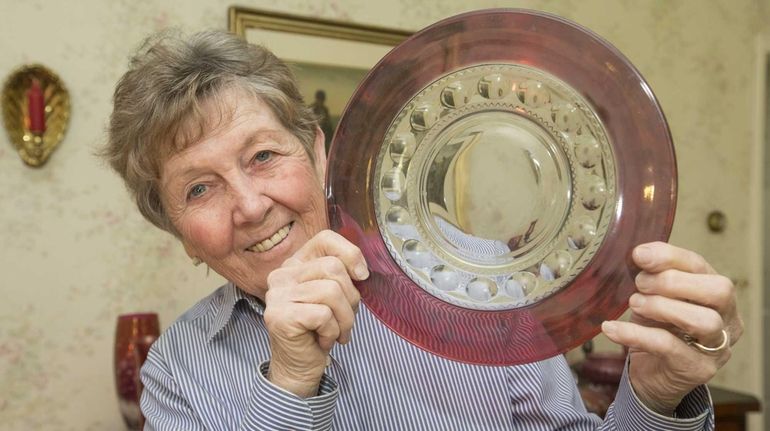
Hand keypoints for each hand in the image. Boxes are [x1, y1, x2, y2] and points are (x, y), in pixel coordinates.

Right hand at [263, 230, 367, 397]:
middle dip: (351, 297)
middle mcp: (282, 275)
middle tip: (345, 318)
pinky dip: (332, 331)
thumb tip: (362, 270)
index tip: (361, 276)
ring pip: (331, 291)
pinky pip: (323, 315)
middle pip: (333, 268)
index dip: (350, 254)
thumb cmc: (319, 330)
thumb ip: (342, 275)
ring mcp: (277, 295)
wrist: (299, 367)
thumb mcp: (333, 296)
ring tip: (337, 332)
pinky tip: (324, 340)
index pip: (325, 239)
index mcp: (295, 264)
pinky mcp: (280, 316)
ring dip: (345, 318)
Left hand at [601, 241, 742, 414]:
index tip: (639, 255)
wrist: (651, 375)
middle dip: (673, 282)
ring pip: (704, 320)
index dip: (670, 256)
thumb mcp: (654, 297)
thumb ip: (652, 276)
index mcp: (715, 293)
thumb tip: (640, 253)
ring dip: (662, 307)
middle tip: (640, 284)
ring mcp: (717, 348)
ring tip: (634, 304)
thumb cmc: (657, 328)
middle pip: (718, 290)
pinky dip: (635, 334)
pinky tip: (611, 328)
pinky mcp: (698, 369)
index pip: (701, 265)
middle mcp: (727, 319)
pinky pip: (669, 347)